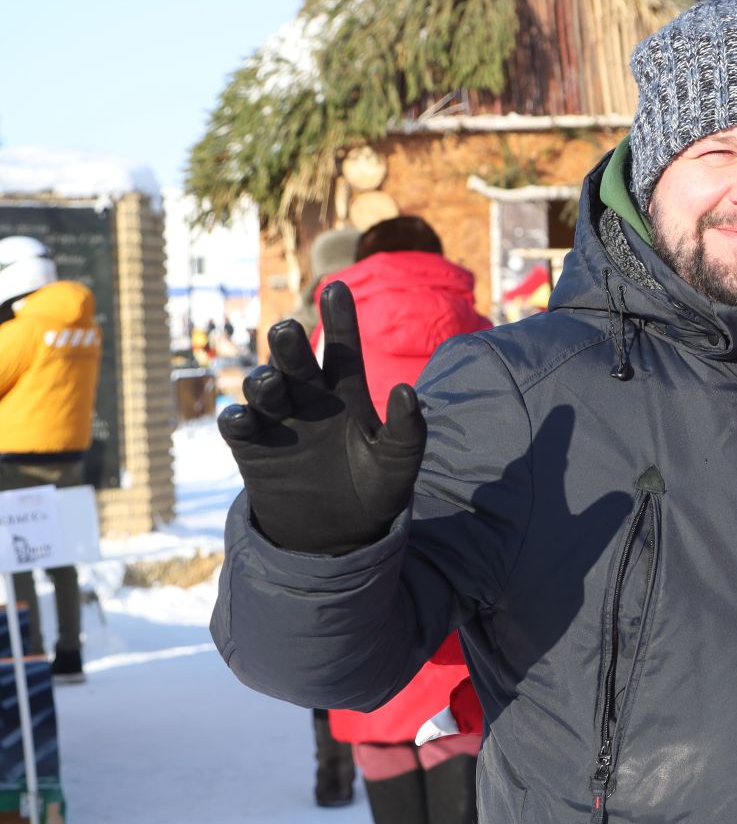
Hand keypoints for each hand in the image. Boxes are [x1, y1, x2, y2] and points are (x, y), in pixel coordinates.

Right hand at [218, 282, 426, 554]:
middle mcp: (309, 398)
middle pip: (295, 361)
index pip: (342, 348)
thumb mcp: (399, 462)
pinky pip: (239, 426)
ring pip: (264, 387)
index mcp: (346, 392)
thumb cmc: (375, 489)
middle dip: (289, 345)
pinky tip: (244, 418)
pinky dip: (238, 419)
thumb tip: (410, 391)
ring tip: (271, 382)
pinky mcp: (253, 449)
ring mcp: (279, 420)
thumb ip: (408, 430)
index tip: (337, 288)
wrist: (340, 535)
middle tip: (289, 330)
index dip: (339, 319)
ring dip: (264, 380)